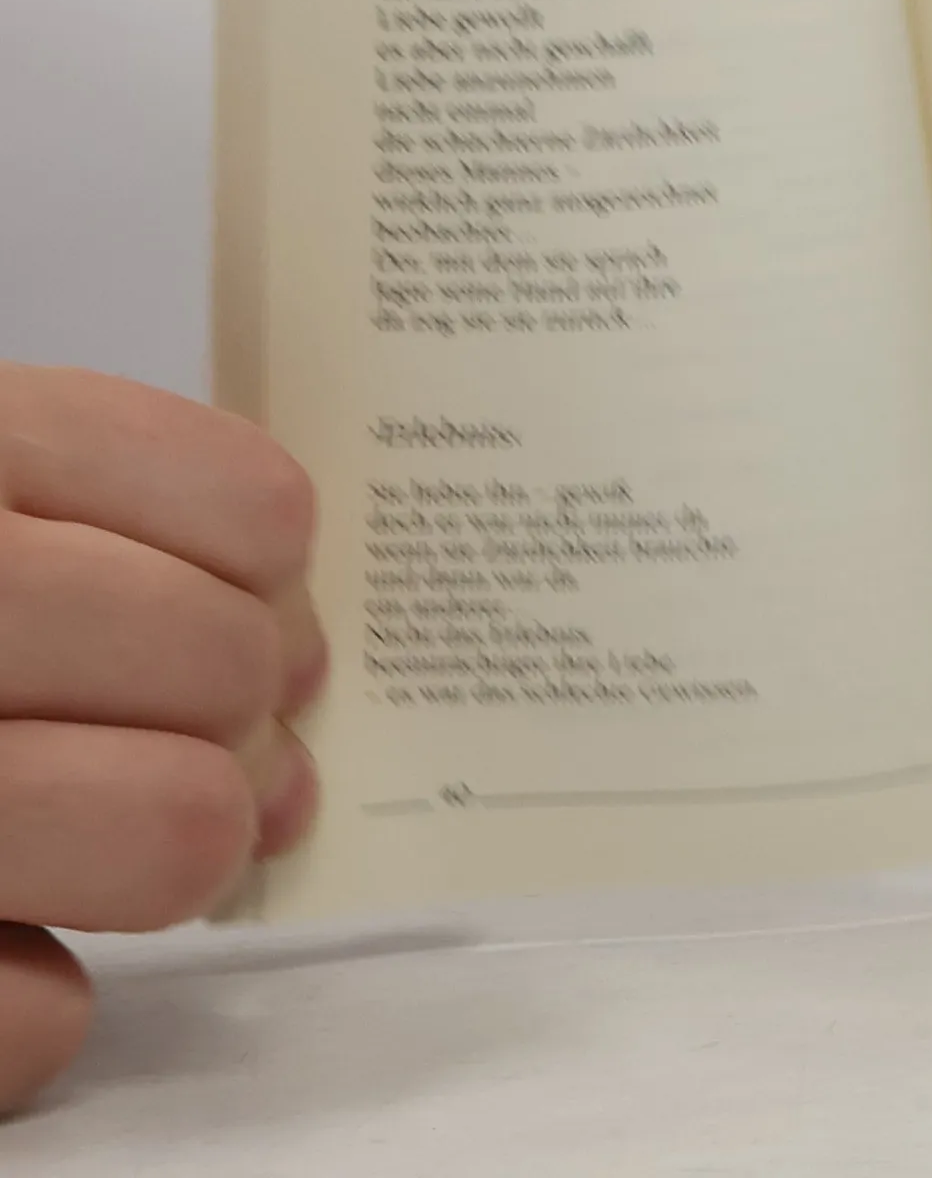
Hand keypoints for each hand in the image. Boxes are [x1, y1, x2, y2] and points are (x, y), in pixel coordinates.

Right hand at [0, 365, 324, 1114]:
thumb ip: (113, 526)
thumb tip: (300, 670)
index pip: (248, 509)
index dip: (276, 586)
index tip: (252, 615)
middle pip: (224, 667)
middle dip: (238, 726)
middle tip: (191, 747)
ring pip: (173, 833)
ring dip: (173, 853)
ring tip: (106, 844)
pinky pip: (30, 1022)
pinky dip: (34, 1005)